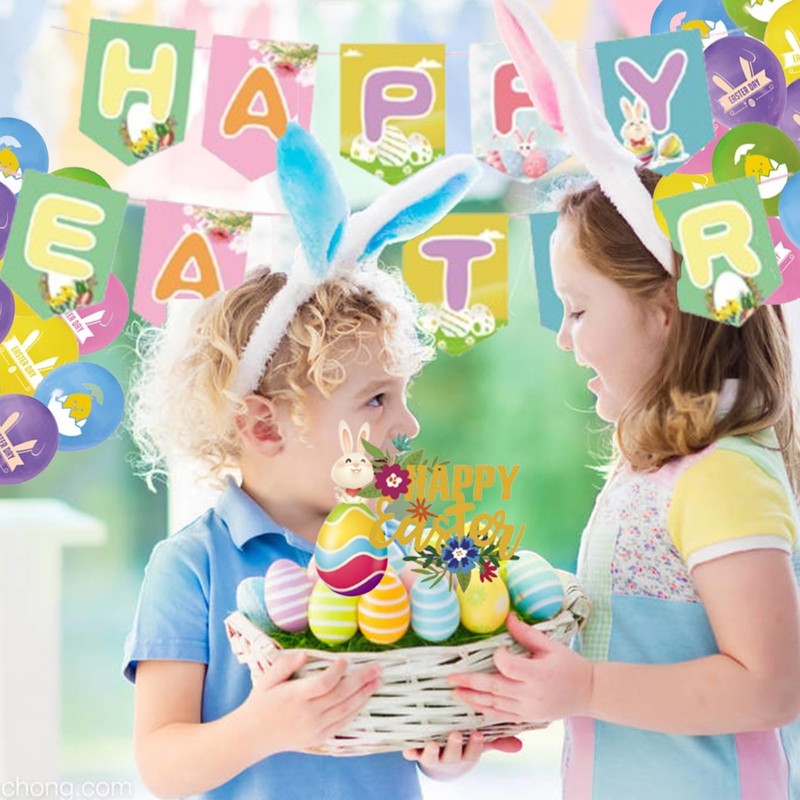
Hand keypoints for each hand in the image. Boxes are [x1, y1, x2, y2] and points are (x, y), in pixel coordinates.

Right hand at [240, 650, 380, 758]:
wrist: (253, 735)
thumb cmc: (261, 702)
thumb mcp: (267, 678)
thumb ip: (286, 664)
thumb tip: (305, 654)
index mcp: (294, 697)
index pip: (323, 683)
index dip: (337, 671)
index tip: (346, 659)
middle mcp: (307, 714)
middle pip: (340, 696)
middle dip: (361, 680)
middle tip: (377, 668)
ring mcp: (314, 728)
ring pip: (345, 710)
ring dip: (364, 695)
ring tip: (377, 681)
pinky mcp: (319, 738)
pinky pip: (342, 724)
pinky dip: (356, 712)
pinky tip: (365, 700)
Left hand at [402, 731, 522, 780]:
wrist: (441, 760)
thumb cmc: (464, 744)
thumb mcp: (480, 743)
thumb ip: (498, 741)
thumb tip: (520, 743)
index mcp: (466, 754)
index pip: (473, 752)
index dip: (475, 745)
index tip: (479, 734)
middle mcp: (449, 756)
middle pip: (453, 755)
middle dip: (454, 746)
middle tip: (455, 734)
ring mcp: (433, 756)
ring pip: (432, 757)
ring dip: (431, 752)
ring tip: (432, 744)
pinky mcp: (417, 753)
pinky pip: (412, 754)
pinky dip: (409, 752)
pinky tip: (406, 747)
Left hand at [448, 613, 593, 722]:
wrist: (588, 692)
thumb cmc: (569, 664)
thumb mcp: (550, 645)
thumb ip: (526, 633)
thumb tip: (507, 615)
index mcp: (539, 675)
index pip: (509, 667)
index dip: (499, 657)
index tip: (497, 649)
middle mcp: (532, 695)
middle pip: (496, 688)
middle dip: (471, 683)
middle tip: (450, 678)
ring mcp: (530, 710)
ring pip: (496, 705)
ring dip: (473, 699)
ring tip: (455, 693)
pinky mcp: (529, 718)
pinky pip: (503, 717)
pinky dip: (487, 711)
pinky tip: (473, 705)